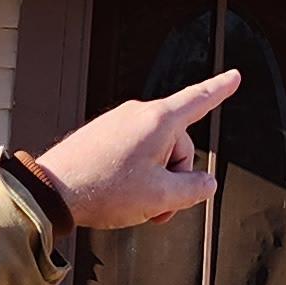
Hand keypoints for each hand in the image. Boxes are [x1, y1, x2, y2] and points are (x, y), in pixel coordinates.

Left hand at [32, 69, 239, 230]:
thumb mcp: (160, 197)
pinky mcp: (102, 135)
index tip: (234, 77)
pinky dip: (136, 175)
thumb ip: (194, 189)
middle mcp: (138, 114)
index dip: (220, 90)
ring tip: (134, 204)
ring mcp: (118, 123)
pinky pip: (132, 152)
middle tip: (157, 207)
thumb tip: (206, 182)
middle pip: (178, 145)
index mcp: (158, 121)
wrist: (51, 191)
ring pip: (155, 153)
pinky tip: (119, 194)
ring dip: (154, 181)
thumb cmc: (104, 190)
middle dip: (174, 178)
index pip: (198, 100)